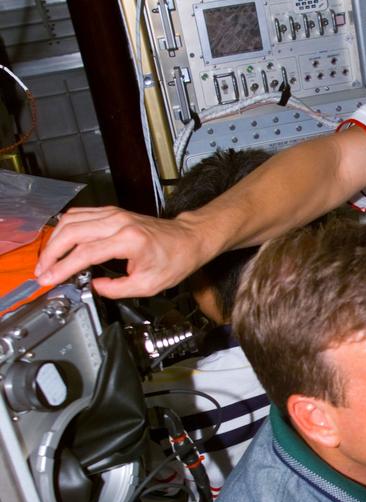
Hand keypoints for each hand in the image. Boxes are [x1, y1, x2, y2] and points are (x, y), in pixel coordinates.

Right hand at [35, 207, 201, 297]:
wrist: (188, 239)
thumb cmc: (174, 259)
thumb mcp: (148, 285)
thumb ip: (117, 289)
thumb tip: (94, 287)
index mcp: (129, 241)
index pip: (86, 253)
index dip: (63, 267)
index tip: (49, 278)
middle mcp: (119, 222)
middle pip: (72, 231)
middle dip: (51, 253)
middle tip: (41, 271)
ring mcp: (114, 214)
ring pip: (72, 219)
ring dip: (54, 240)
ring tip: (47, 260)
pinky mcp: (112, 212)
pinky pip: (80, 215)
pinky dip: (64, 228)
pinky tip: (58, 242)